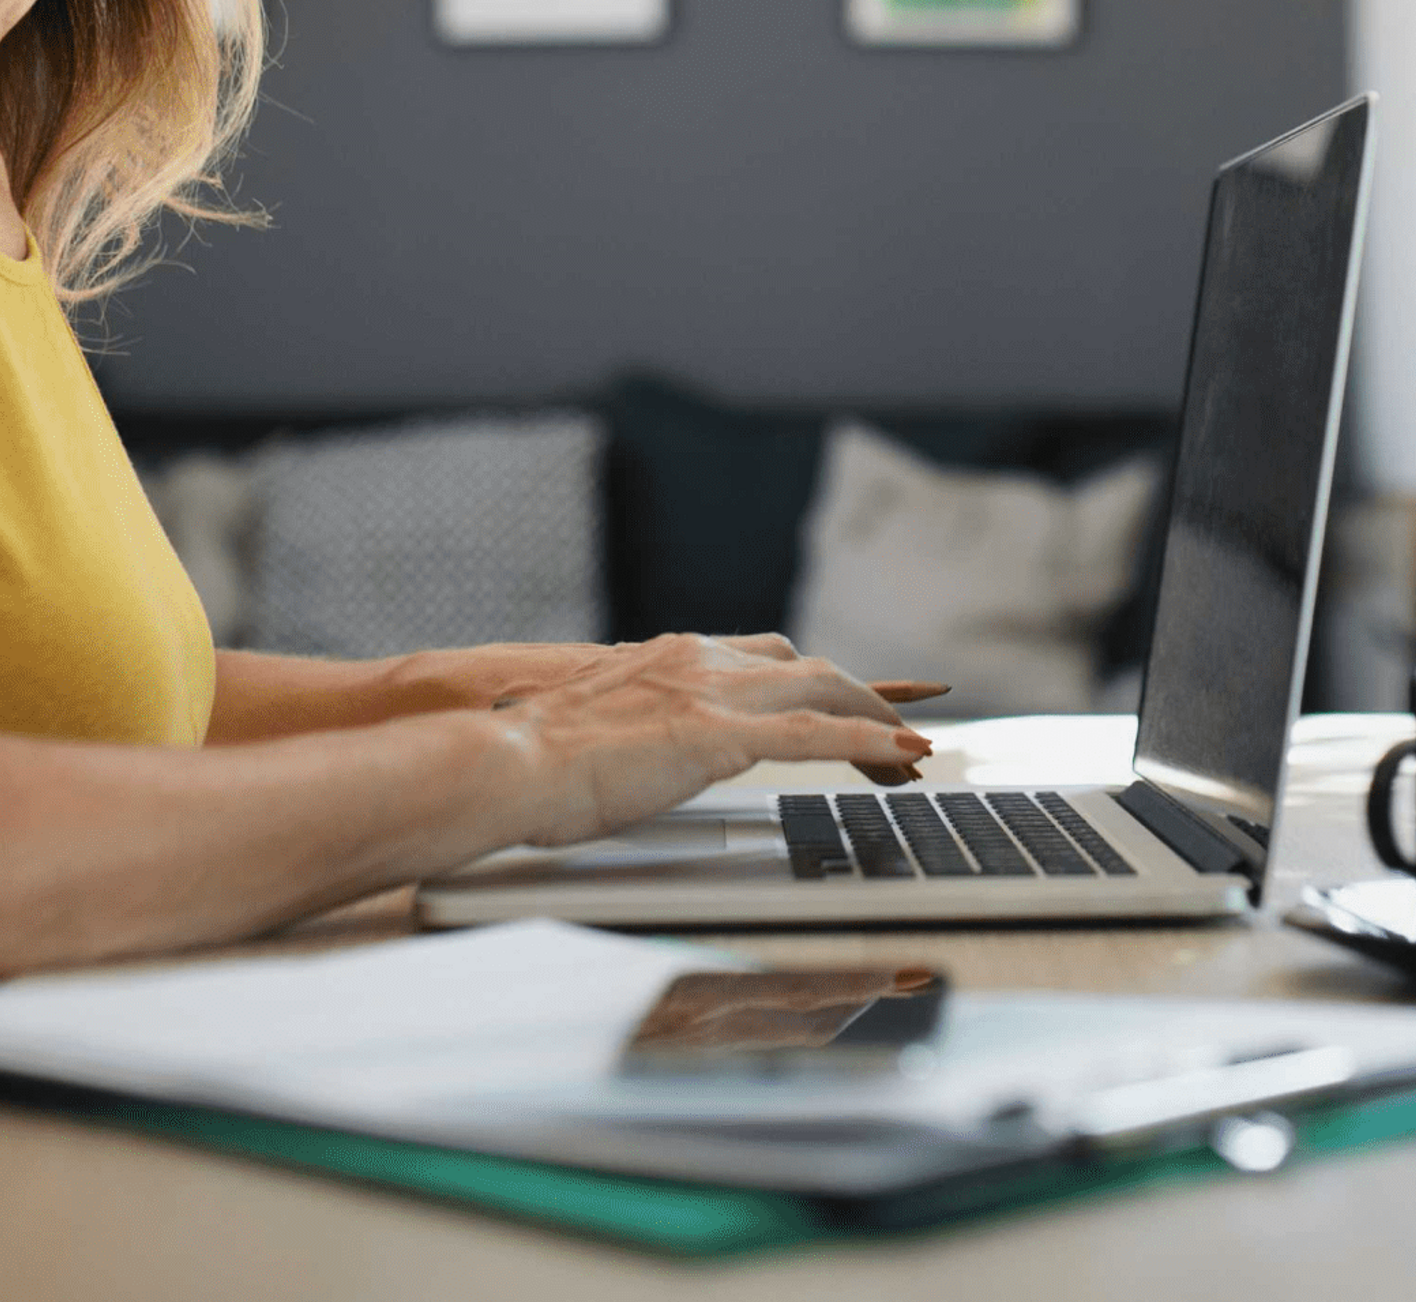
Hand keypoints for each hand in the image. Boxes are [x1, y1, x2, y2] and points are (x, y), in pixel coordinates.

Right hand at [500, 634, 934, 845]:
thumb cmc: (529, 760)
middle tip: (890, 736)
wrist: (505, 759)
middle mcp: (700, 661)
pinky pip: (817, 736)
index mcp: (671, 658)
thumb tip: (626, 753)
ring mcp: (714, 694)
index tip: (843, 695)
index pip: (763, 655)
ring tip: (910, 756)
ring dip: (876, 721)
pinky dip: (870, 742)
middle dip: (857, 698)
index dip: (811, 676)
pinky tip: (901, 757)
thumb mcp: (590, 732)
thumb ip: (625, 730)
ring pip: (825, 689)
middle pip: (806, 667)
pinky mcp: (720, 735)